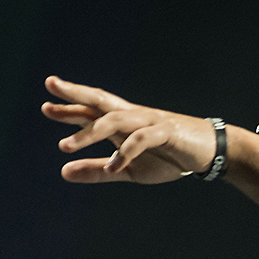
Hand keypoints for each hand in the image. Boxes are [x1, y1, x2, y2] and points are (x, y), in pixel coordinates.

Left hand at [41, 76, 216, 183]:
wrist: (211, 152)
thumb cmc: (170, 157)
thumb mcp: (129, 170)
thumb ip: (98, 170)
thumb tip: (63, 172)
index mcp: (124, 123)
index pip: (93, 110)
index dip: (70, 107)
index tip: (46, 106)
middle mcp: (134, 116)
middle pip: (100, 100)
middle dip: (76, 94)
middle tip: (51, 86)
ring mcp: (150, 121)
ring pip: (115, 120)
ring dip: (89, 132)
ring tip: (65, 147)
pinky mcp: (167, 132)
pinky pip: (141, 139)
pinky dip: (125, 153)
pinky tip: (112, 167)